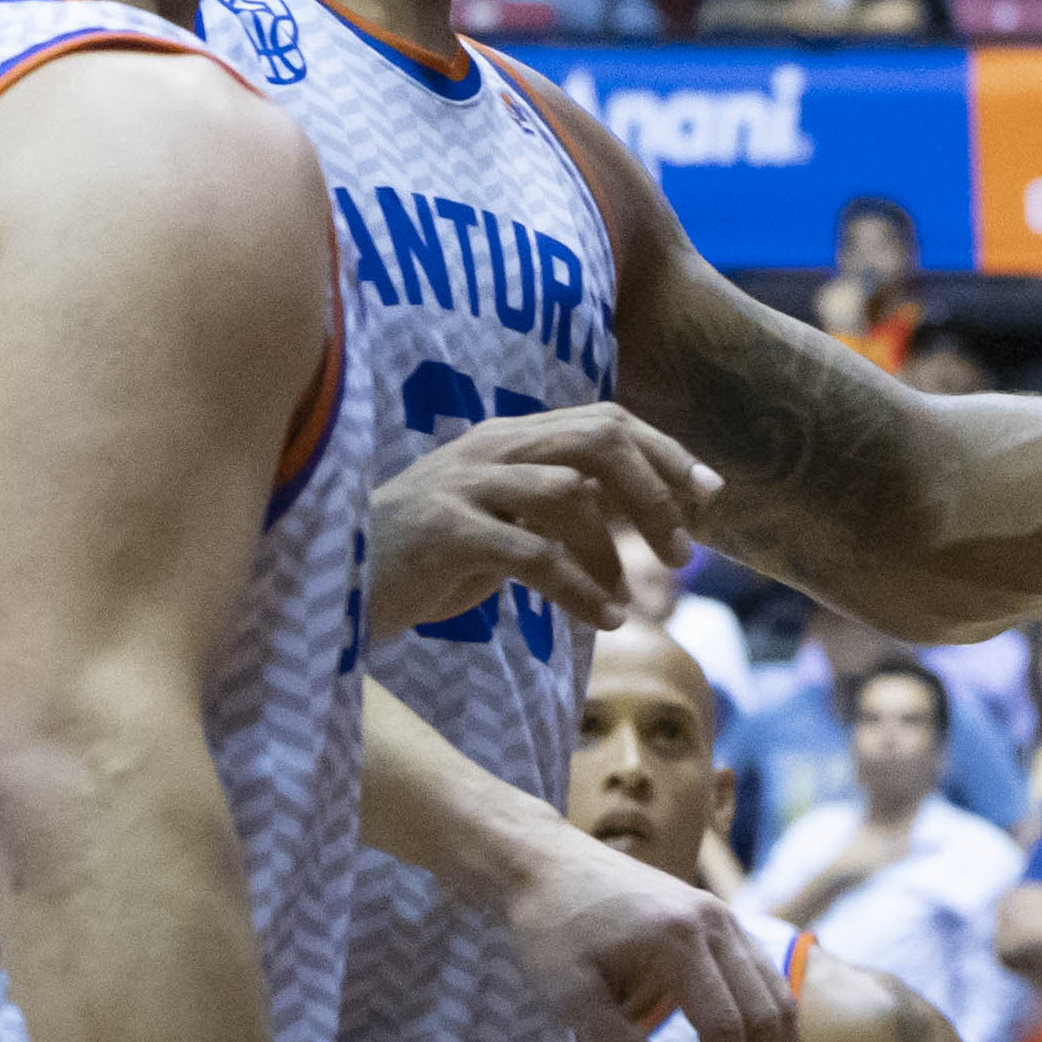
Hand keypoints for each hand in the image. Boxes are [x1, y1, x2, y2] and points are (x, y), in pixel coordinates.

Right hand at [363, 403, 719, 642]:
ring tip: (639, 600)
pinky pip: (532, 553)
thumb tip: (638, 517)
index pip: (606, 421)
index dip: (666, 452)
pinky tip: (604, 620)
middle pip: (600, 442)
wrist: (330, 588)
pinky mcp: (445, 530)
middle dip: (657, 491)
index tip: (711, 494)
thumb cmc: (422, 561)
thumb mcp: (498, 524)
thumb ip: (556, 509)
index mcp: (508, 438)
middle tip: (686, 551)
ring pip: (571, 495)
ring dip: (618, 552)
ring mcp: (465, 484)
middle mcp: (490, 447)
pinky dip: (579, 589)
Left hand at [512, 823, 804, 1041]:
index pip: (726, 1025)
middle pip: (765, 1007)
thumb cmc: (551, 930)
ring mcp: (721, 915)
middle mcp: (714, 922)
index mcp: (678, 940)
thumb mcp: (568, 995)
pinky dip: (772, 1014)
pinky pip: (761, 970)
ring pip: (774, 987)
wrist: (546, 862)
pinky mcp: (717, 918)